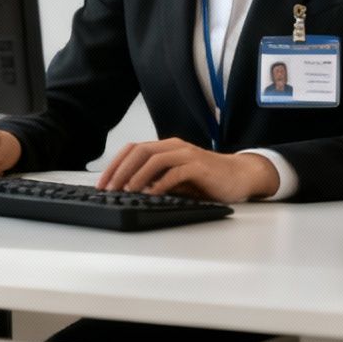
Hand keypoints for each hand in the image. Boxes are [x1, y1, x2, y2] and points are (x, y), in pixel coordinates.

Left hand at [97, 138, 277, 201]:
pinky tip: (152, 194)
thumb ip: (157, 180)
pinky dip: (161, 183)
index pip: (134, 149)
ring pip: (155, 158)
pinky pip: (175, 172)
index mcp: (167, 148)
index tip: (102, 183)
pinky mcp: (200, 167)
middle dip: (120, 170)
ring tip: (126, 190)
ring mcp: (188, 155)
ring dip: (137, 175)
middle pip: (140, 151)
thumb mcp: (176, 179)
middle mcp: (175, 147)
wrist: (240, 176)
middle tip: (109, 188)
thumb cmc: (208, 179)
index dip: (115, 164)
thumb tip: (128, 190)